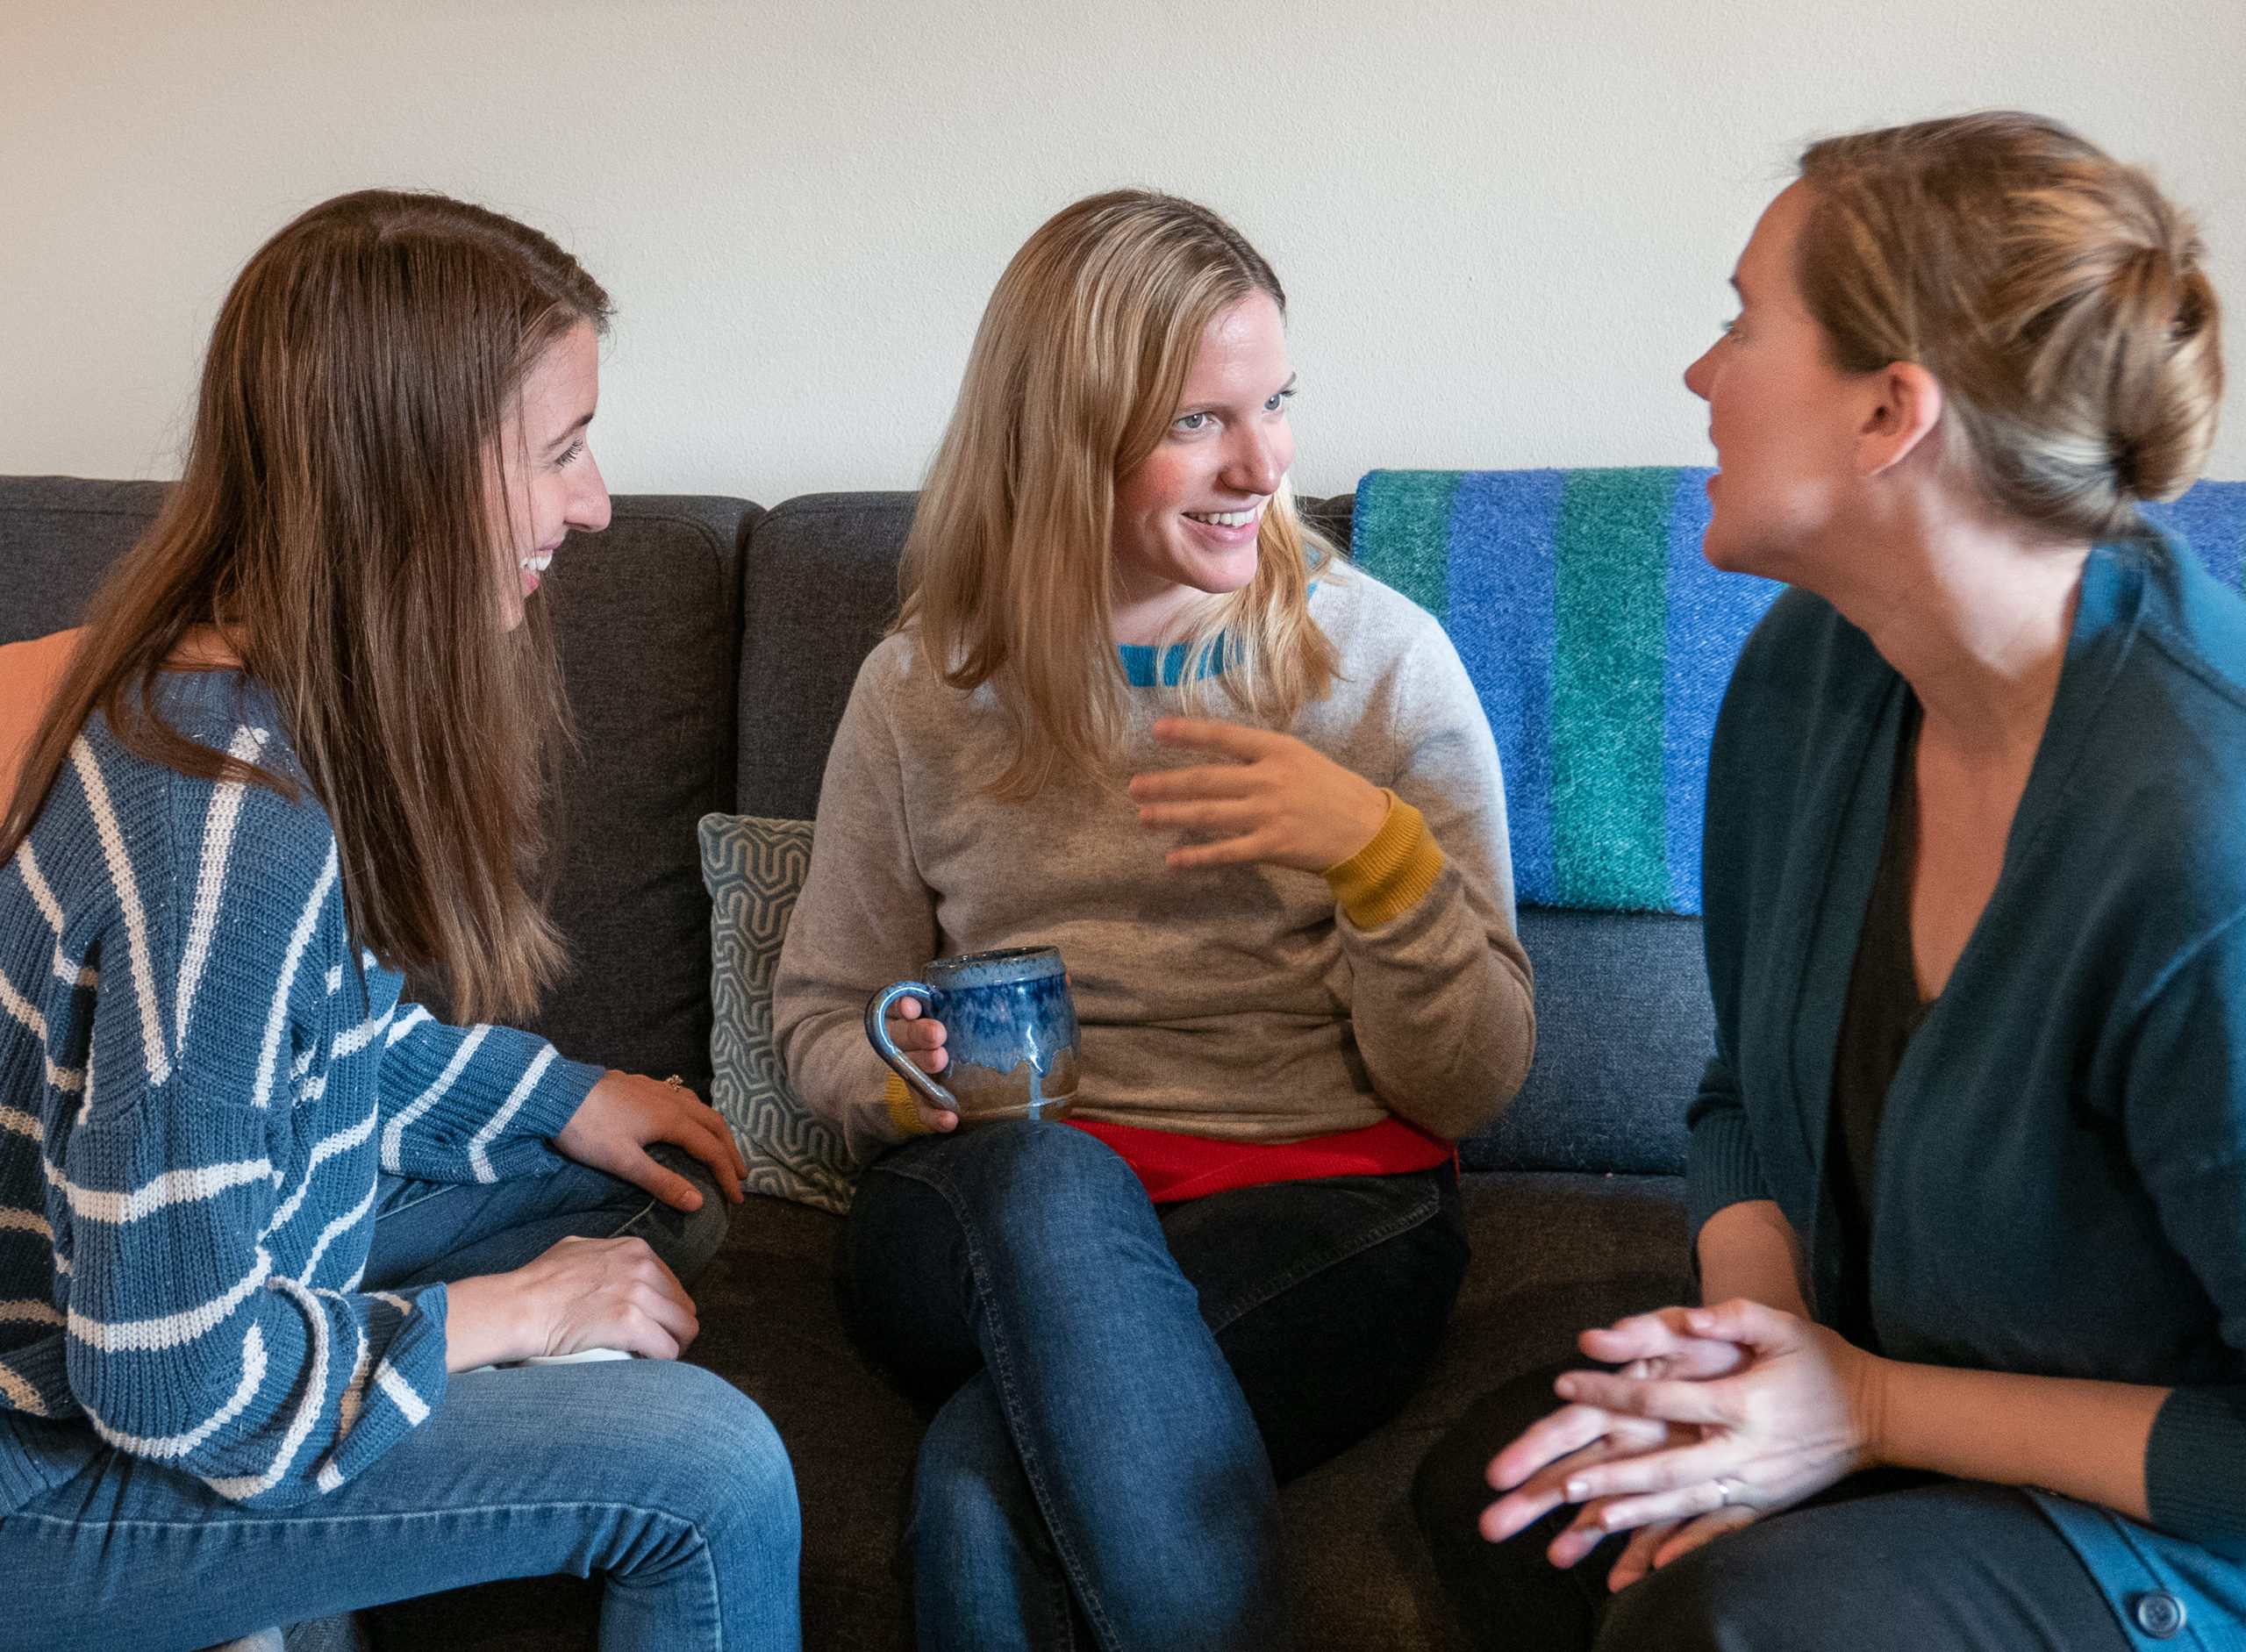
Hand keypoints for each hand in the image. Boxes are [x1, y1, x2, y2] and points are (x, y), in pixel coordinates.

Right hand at [445, 1235, 699, 1368]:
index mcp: (636, 1250)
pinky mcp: (631, 1323)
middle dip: (672, 1330)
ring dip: (671, 1348)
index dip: (664, 1311)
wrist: (520, 1305)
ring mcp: (639, 1294)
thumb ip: (607, 1255)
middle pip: (684, 1307)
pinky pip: (667, 1350)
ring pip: (684, 1329)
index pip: (673, 1285)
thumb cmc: (539, 1282)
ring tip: (651, 1361)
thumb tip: (619, 1268)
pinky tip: (643, 1367)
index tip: (652, 1327)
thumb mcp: (579, 1249)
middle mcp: (643, 1267)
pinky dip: (659, 1363)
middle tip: (654, 1349)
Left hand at [554, 1070, 747, 1210]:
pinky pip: (681, 1096)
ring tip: (720, 1146)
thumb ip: (663, 1182)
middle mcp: (671, 1100)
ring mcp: (655, 1089)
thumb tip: (699, 1202)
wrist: (555, 1094)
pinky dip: (695, 1112)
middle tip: (740, 1174)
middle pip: (714, 1124)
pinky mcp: (639, 1084)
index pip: (711, 1149)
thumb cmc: (589, 1131)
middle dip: (730, 1151)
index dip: (727, 1174)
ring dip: (715, 1129)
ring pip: (699, 1106)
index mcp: (672, 1119)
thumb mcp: (625, 1163)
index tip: (737, 1198)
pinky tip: (685, 1117)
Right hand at [885, 996, 956, 1132]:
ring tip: (940, 1060)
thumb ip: (961, 1011)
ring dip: (924, 1062)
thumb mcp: (958, 1022)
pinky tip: (949, 1120)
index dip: (906, 1006)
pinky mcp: (919, 1101)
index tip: (912, 1006)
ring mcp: (912, 1073)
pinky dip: (934, 1117)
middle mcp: (908, 1046)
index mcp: (914, 1021)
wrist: (946, 1078)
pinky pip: (923, 1110)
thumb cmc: (956, 1039)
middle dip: (920, 1034)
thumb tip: (998, 995)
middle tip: (938, 1034)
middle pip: (905, 1036)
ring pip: (910, 1067)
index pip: (904, 1009)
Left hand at [1127, 718, 1388, 871]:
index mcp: (1277, 750)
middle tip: (1134, 787)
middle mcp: (1270, 779)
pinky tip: (1174, 859)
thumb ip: (1260, 755)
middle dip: (1166, 783)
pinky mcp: (1273, 846)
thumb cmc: (1332, 790)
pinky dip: (1198, 855)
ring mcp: (1270, 813)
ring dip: (1172, 815)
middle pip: (1206, 779)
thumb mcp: (1300, 758)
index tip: (1156, 731)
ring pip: (1209, 814)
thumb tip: (1215, 753)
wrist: (1369, 830)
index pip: (1223, 737)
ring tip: (1143, 816)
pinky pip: (1227, 851)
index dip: (1188, 733)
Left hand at [1484, 1300, 1875, 1582]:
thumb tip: (1690, 1313)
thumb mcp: (1783, 1327)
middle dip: (1614, 1476)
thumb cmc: (1822, 1362)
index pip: (1661, 1397)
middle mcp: (1744, 1449)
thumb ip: (1734, 1317)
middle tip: (1564, 1482)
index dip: (1610, 1390)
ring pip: (1687, 1504)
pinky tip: (1652, 1563)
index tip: (1564, 1382)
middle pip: (1667, 1466)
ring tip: (1592, 1519)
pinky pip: (1720, 1531)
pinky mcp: (1766, 1505)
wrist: (1876, 1414)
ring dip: (1639, 1513)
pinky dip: (1687, 1547)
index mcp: (1741, 1401)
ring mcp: (1755, 1483)